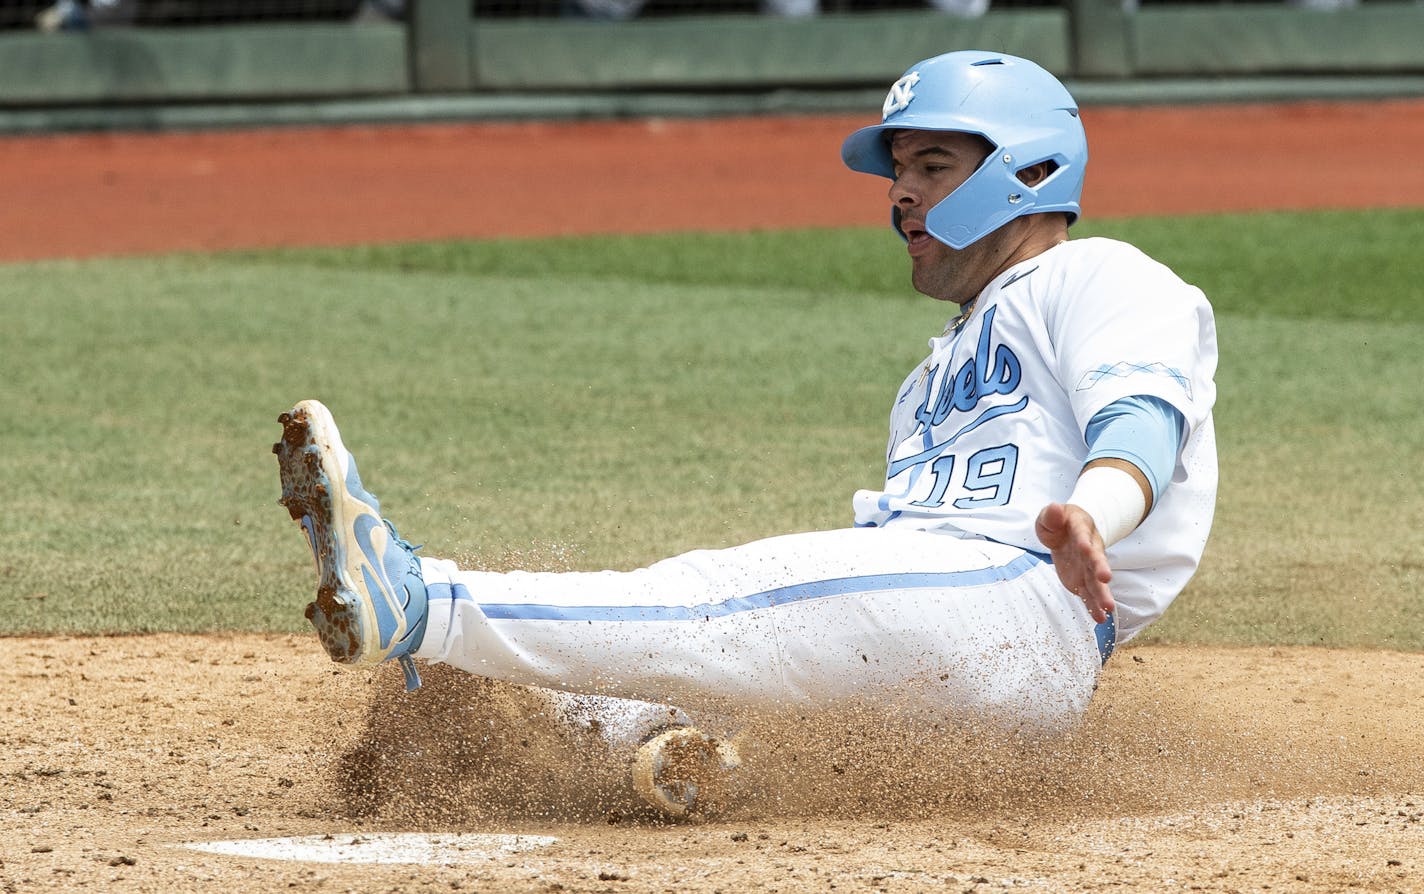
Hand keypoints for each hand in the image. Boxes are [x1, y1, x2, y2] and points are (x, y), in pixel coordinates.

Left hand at [1035, 502, 1115, 623]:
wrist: (1066, 533)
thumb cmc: (1057, 524)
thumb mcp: (1050, 517)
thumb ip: (1051, 515)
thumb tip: (1054, 508)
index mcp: (1080, 531)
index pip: (1082, 535)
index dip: (1084, 541)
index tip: (1086, 548)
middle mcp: (1089, 551)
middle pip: (1096, 560)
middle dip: (1101, 569)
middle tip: (1106, 578)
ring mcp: (1087, 568)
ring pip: (1096, 582)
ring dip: (1102, 594)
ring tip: (1109, 608)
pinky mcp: (1082, 581)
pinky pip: (1088, 594)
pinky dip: (1093, 606)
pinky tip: (1100, 618)